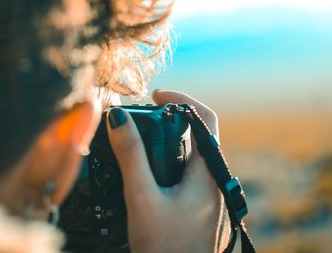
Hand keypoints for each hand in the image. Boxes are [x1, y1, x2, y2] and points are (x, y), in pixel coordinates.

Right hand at [106, 90, 228, 252]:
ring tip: (139, 141)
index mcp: (208, 172)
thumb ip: (131, 157)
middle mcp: (214, 180)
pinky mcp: (200, 208)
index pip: (204, 118)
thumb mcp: (143, 198)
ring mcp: (208, 196)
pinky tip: (147, 174)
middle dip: (169, 120)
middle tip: (140, 117)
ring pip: (191, 156)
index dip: (181, 99)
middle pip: (197, 135)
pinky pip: (187, 174)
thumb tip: (118, 117)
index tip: (155, 94)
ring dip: (167, 142)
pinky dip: (167, 163)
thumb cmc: (167, 249)